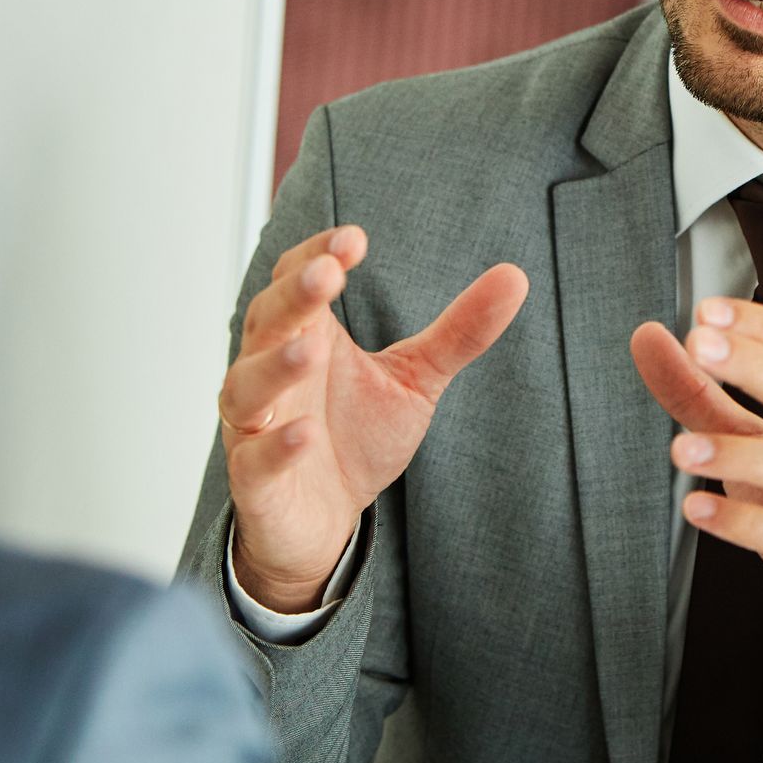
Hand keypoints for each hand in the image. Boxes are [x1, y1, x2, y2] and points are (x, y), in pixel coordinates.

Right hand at [220, 225, 528, 611]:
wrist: (324, 522)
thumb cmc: (358, 436)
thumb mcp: (416, 379)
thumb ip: (459, 332)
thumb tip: (515, 277)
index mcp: (306, 334)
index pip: (297, 279)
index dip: (318, 256)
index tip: (355, 240)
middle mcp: (271, 371)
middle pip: (267, 320)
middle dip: (294, 296)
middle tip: (329, 274)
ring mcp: (255, 427)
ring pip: (247, 387)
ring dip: (277, 366)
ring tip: (312, 351)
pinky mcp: (255, 482)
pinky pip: (255, 460)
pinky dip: (276, 447)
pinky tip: (305, 434)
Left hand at [631, 299, 762, 668]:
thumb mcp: (753, 445)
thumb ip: (700, 394)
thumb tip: (650, 338)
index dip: (760, 327)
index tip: (707, 312)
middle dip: (758, 366)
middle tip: (701, 347)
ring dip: (742, 455)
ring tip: (683, 450)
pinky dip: (749, 524)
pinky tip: (700, 512)